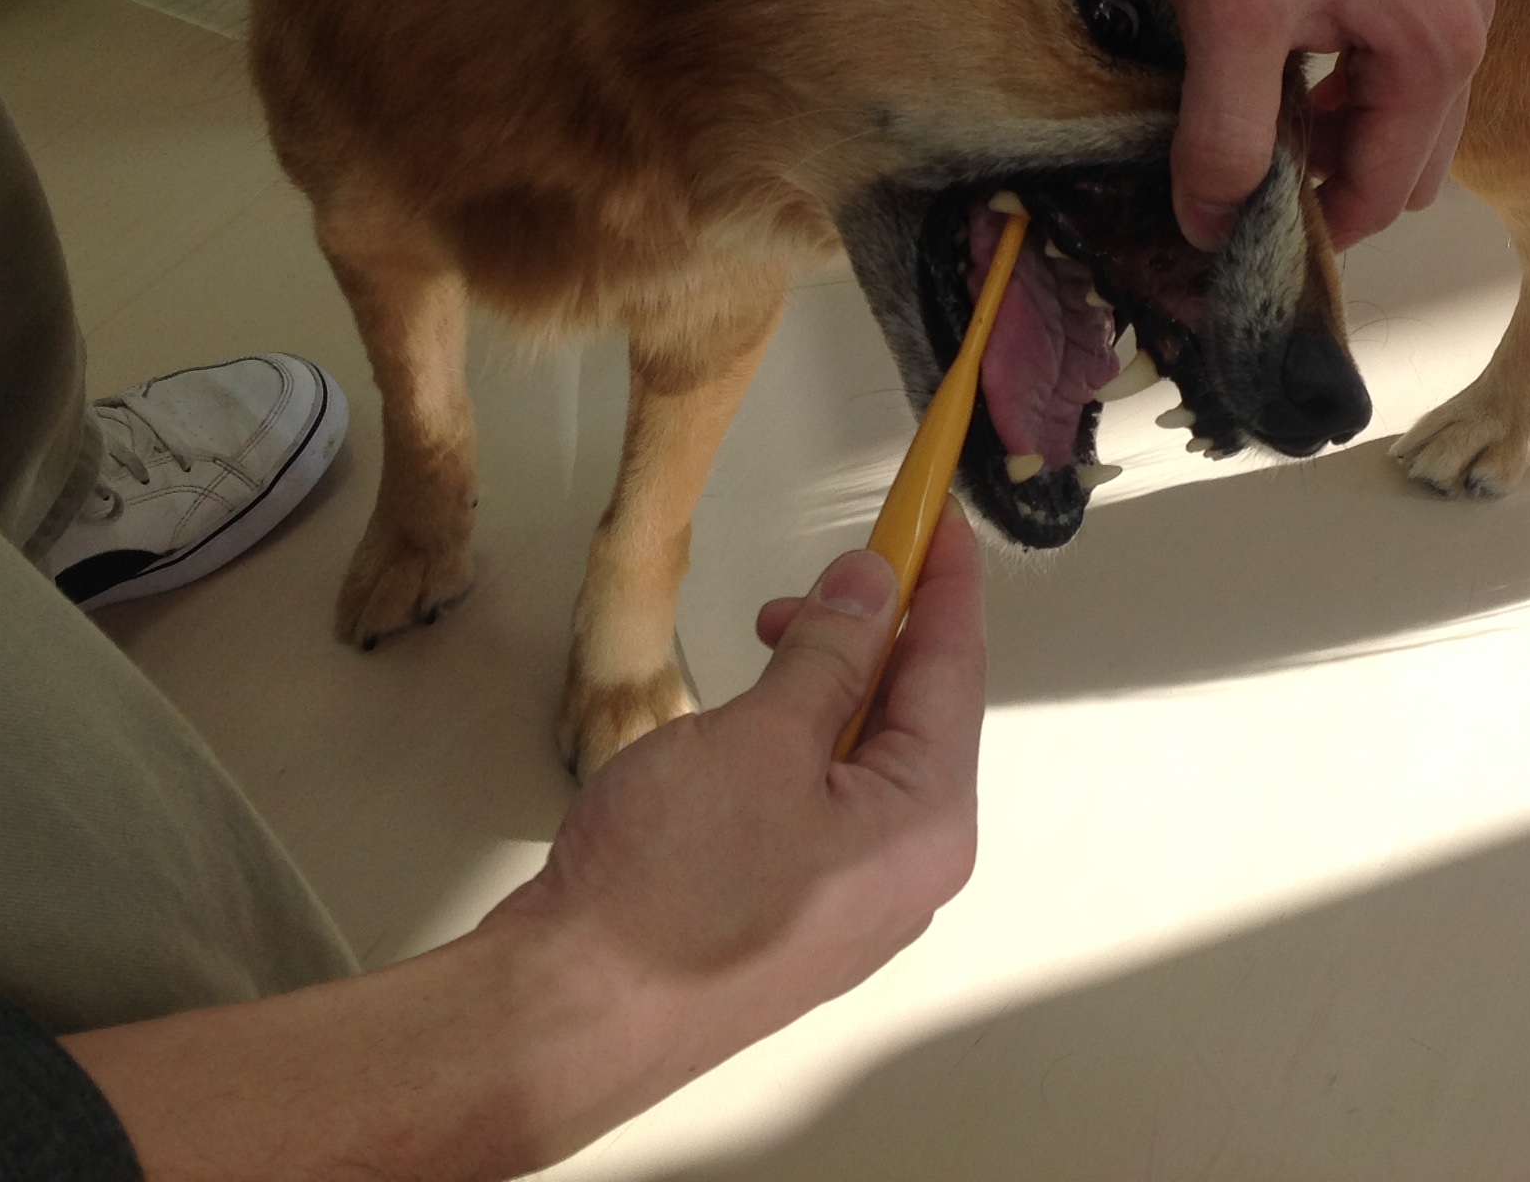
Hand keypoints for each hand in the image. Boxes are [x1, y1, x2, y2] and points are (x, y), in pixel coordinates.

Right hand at [66, 510, 984, 1181]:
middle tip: (824, 574)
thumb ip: (830, 654)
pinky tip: (750, 722)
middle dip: (872, 631)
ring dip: (826, 682)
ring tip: (766, 643)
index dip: (945, 580)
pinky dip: (798, 739)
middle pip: (918, 709)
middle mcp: (907, 866)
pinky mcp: (795, 907)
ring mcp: (853, 895)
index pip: (956, 667)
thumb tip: (871, 590)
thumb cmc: (665, 896)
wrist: (573, 1010)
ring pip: (864, 752)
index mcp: (926, 822)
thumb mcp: (760, 738)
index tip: (939, 519)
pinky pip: (825, 797)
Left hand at [835, 0, 1492, 254]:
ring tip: (1240, 127)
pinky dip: (1332, 82)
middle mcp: (1462, 16)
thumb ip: (1228, 136)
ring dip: (1327, 135)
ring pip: (1392, 108)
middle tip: (1229, 189)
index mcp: (1440, 46)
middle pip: (1401, 160)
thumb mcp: (1228, 19)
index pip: (1382, 195)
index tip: (1229, 239)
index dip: (1303, 231)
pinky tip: (1265, 63)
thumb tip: (1215, 228)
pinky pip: (1380, 54)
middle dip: (1325, 187)